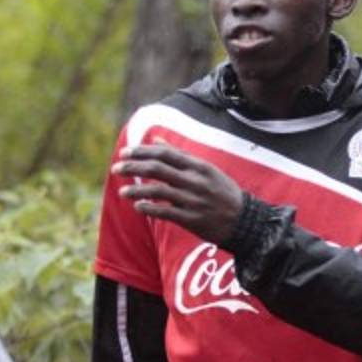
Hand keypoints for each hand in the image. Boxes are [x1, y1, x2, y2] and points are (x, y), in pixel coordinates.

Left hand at [114, 142, 244, 244]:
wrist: (245, 221)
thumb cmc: (223, 193)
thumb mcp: (207, 170)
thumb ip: (181, 156)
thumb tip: (157, 140)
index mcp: (198, 166)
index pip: (165, 153)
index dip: (142, 151)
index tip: (125, 153)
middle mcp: (195, 181)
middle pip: (157, 169)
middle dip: (133, 167)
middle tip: (116, 168)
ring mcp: (193, 200)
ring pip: (158, 191)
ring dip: (137, 190)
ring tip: (122, 192)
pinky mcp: (192, 219)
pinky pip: (165, 212)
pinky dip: (149, 208)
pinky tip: (137, 206)